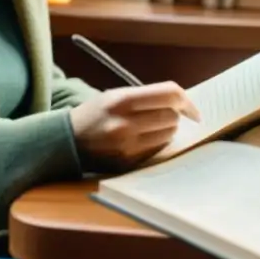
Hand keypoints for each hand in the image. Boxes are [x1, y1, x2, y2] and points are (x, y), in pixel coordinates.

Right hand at [69, 81, 201, 171]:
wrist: (67, 140)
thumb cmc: (96, 113)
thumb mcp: (116, 95)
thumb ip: (147, 96)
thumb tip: (181, 102)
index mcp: (123, 100)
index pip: (169, 95)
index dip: (186, 100)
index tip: (192, 108)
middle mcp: (126, 124)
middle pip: (172, 116)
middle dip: (174, 115)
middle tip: (165, 115)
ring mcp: (127, 147)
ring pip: (168, 135)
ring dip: (167, 130)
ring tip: (151, 127)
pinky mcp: (127, 164)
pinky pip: (157, 151)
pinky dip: (157, 144)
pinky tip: (144, 139)